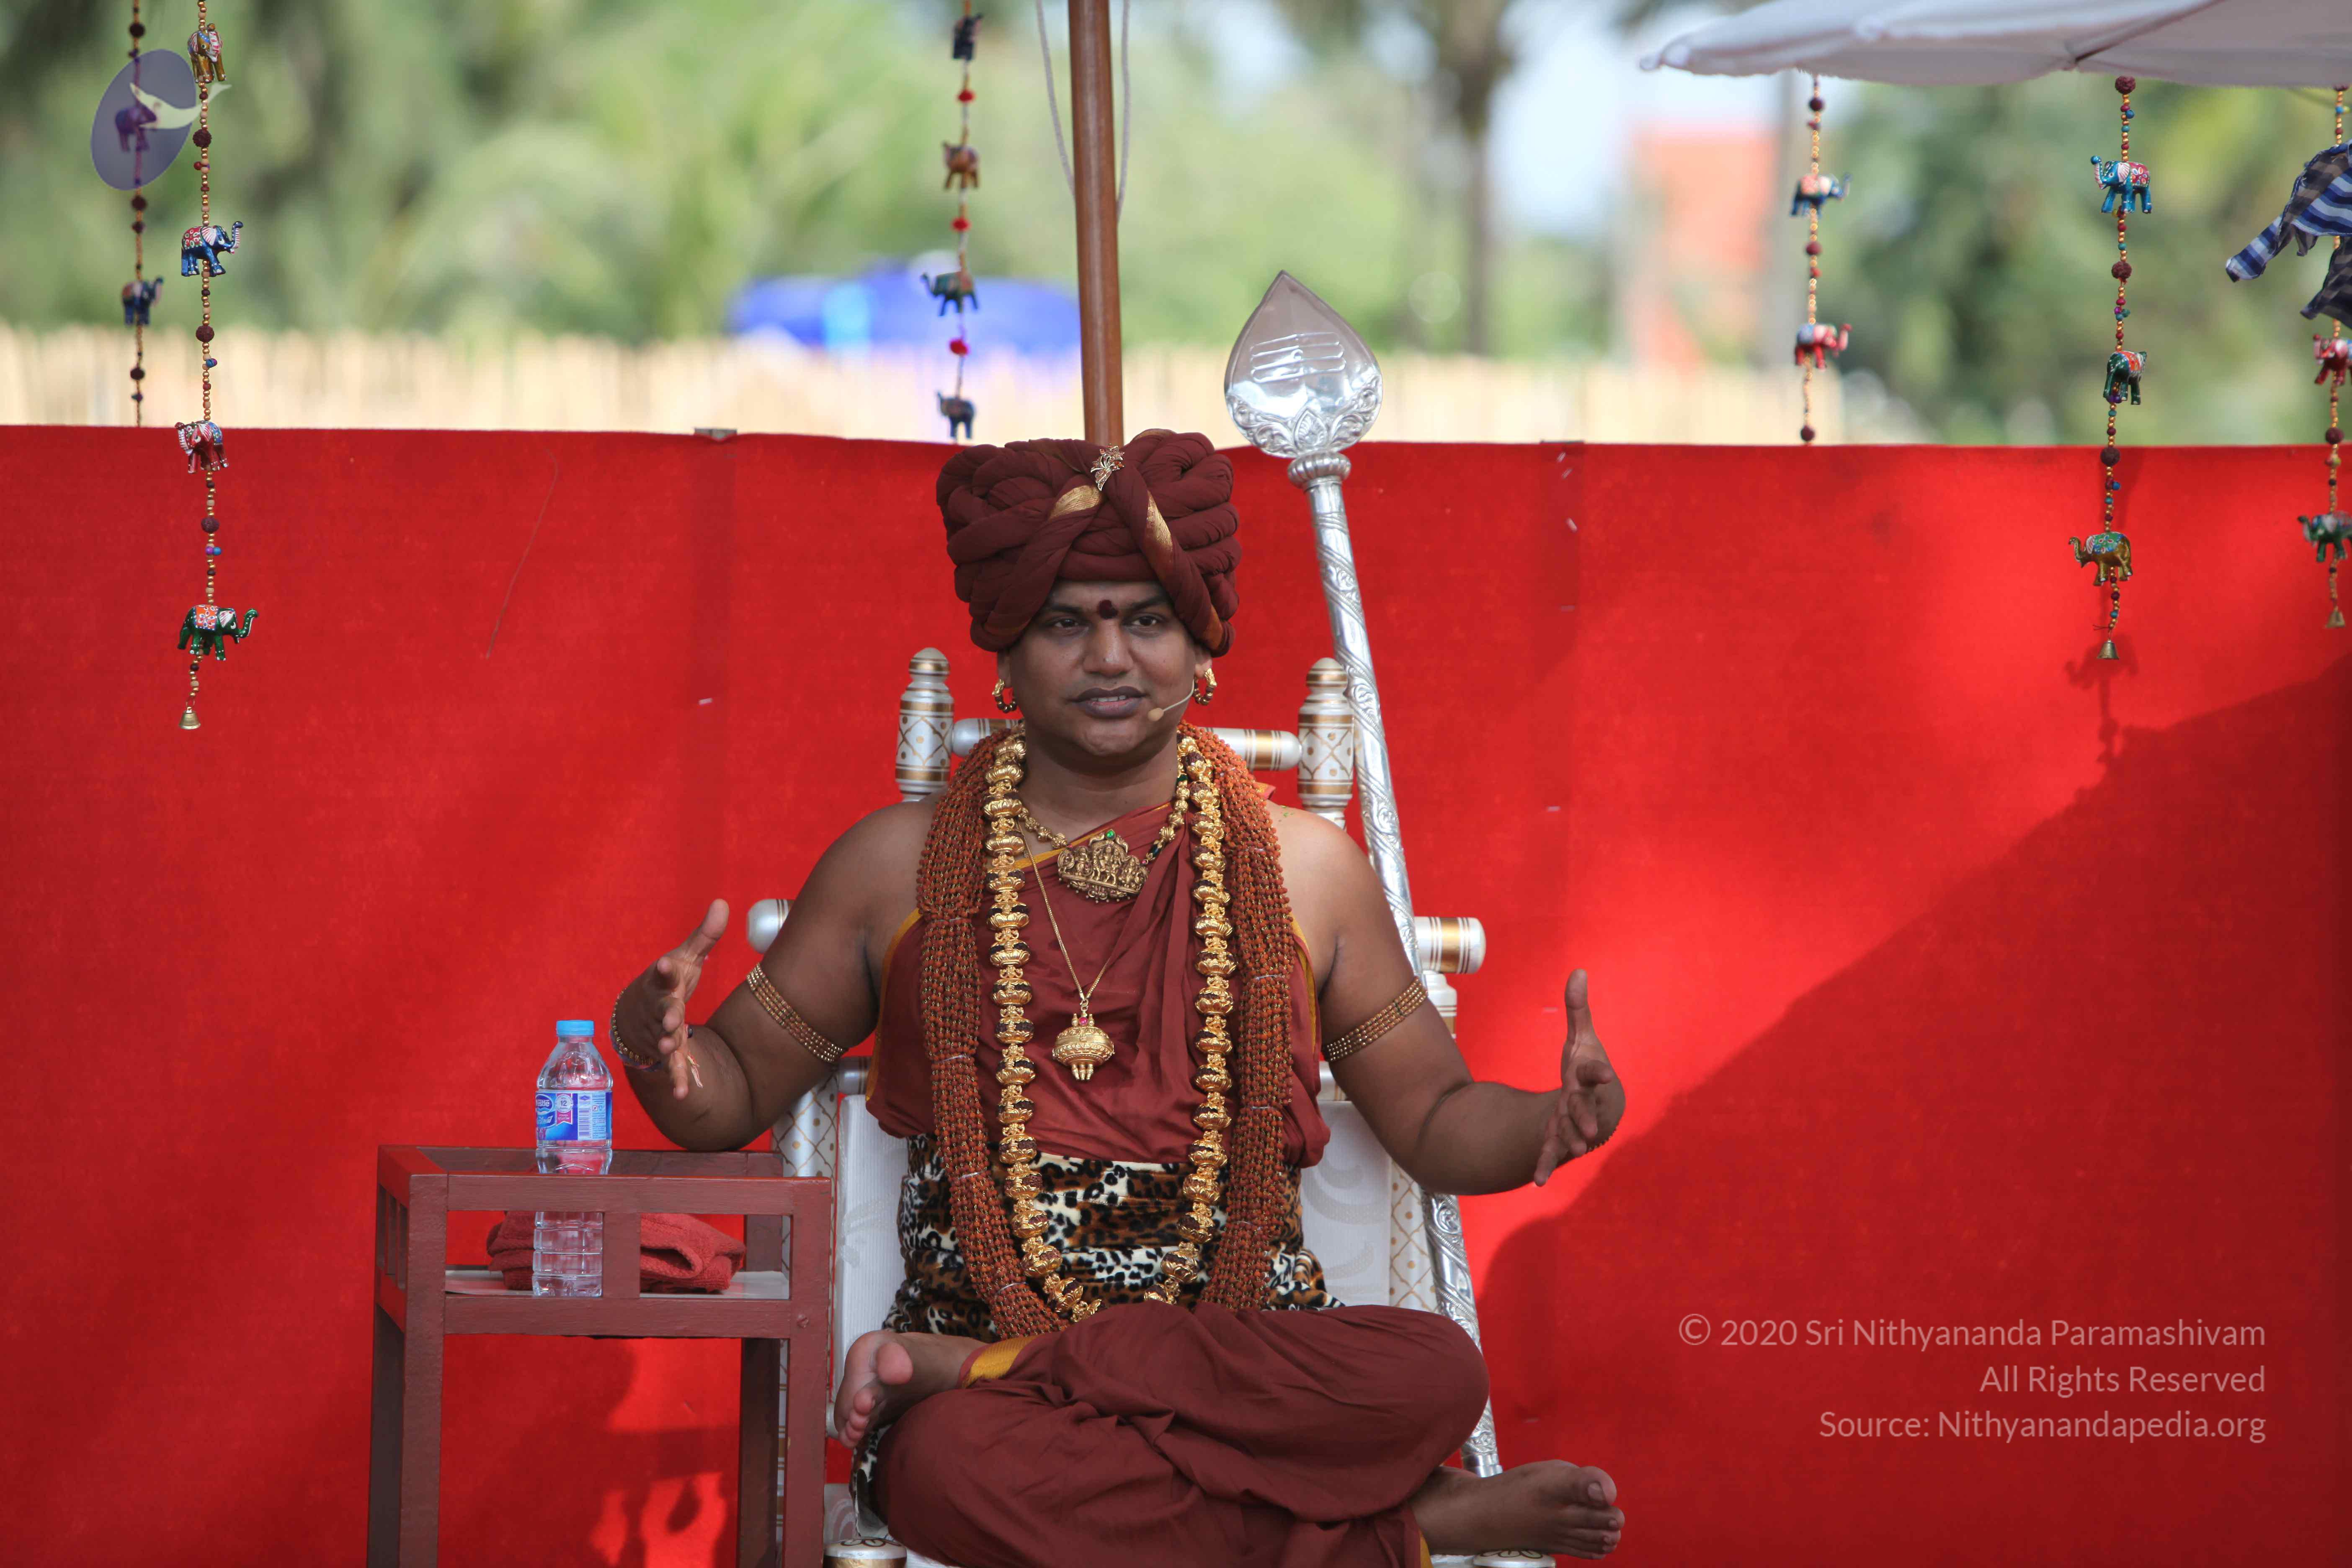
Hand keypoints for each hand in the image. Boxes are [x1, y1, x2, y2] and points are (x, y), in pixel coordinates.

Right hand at [630, 899, 727, 1100]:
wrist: (634, 1014)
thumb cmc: (668, 982)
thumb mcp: (686, 957)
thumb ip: (705, 935)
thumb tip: (723, 902)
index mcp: (663, 982)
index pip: (663, 972)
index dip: (666, 968)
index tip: (667, 963)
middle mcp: (658, 1007)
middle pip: (663, 1009)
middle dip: (667, 1013)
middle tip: (674, 1018)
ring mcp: (659, 1031)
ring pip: (663, 1039)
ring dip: (668, 1044)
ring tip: (673, 1047)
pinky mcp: (665, 1052)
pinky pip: (671, 1067)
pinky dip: (677, 1080)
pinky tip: (684, 1095)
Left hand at [1535, 968, 1616, 1185]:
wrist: (1599, 1103)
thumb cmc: (1587, 1067)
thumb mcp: (1581, 1037)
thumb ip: (1577, 1008)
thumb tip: (1577, 970)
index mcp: (1586, 1075)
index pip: (1594, 1072)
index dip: (1598, 1071)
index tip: (1604, 1074)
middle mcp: (1581, 1100)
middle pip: (1582, 1109)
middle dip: (1584, 1119)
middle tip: (1588, 1133)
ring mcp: (1570, 1119)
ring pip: (1568, 1131)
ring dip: (1569, 1142)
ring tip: (1574, 1153)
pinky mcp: (1557, 1133)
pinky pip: (1550, 1149)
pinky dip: (1544, 1163)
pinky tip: (1537, 1181)